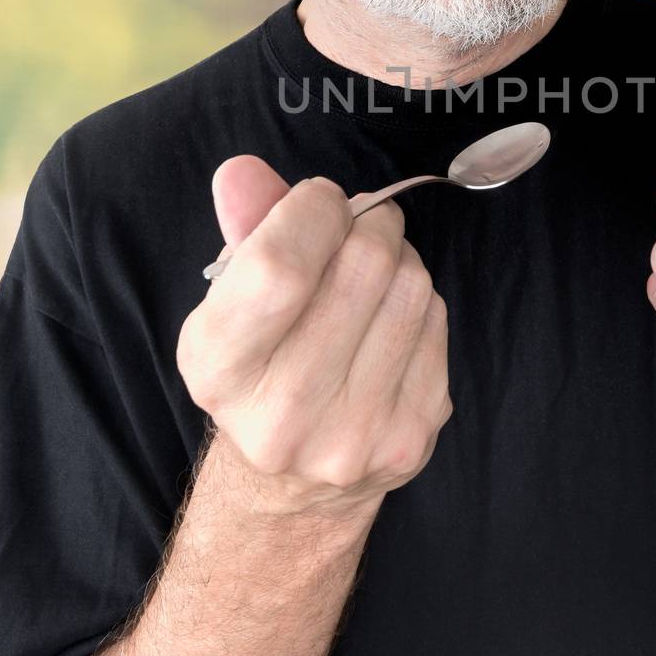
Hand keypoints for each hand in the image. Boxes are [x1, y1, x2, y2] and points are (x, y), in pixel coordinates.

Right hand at [177, 155, 451, 518]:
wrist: (290, 483)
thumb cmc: (262, 363)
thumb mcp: (231, 298)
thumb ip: (242, 227)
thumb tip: (243, 173)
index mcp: (219, 370)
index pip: (280, 269)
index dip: (312, 211)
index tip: (319, 200)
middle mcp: (281, 416)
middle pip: (362, 268)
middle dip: (368, 222)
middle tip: (358, 223)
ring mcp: (353, 436)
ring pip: (410, 288)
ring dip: (399, 256)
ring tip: (372, 267)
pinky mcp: (409, 440)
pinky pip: (436, 324)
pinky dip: (418, 300)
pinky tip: (389, 316)